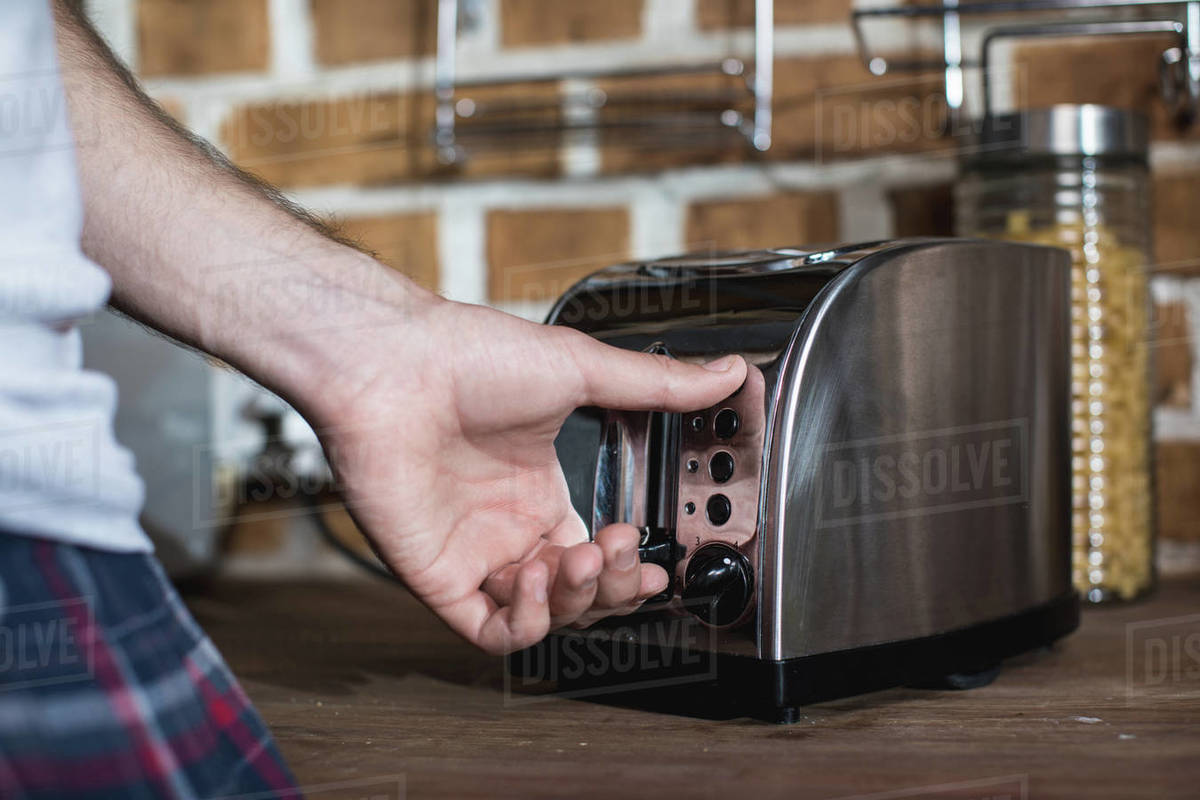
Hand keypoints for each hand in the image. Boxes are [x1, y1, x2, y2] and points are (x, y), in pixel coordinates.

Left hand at [311, 296, 745, 653]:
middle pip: (576, 593)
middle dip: (612, 587)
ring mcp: (471, 552)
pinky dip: (524, 620)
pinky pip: (489, 629)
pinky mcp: (436, 575)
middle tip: (621, 556)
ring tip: (581, 557)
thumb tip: (725, 374)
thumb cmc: (470, 357)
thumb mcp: (582, 371)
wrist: (394, 364)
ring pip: (540, 618)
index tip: (658, 564)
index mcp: (536, 489)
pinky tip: (537, 577)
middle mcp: (506, 526)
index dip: (629, 569)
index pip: (595, 553)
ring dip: (574, 600)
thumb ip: (657, 386)